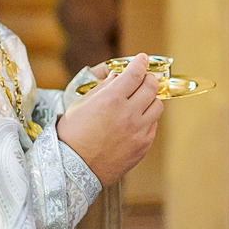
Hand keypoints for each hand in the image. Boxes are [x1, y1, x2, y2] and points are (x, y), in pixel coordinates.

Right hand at [57, 53, 164, 186]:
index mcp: (111, 100)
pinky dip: (148, 119)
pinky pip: (153, 125)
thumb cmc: (71, 136)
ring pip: (157, 105)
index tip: (142, 58)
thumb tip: (117, 76)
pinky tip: (136, 120)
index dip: (140, 62)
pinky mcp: (143, 146)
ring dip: (150, 99)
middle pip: (151, 86)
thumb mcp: (80, 106)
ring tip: (140, 100)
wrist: (72, 170)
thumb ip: (102, 88)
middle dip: (148, 78)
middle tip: (143, 78)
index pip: (135, 73)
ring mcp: (138, 131)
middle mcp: (129, 113)